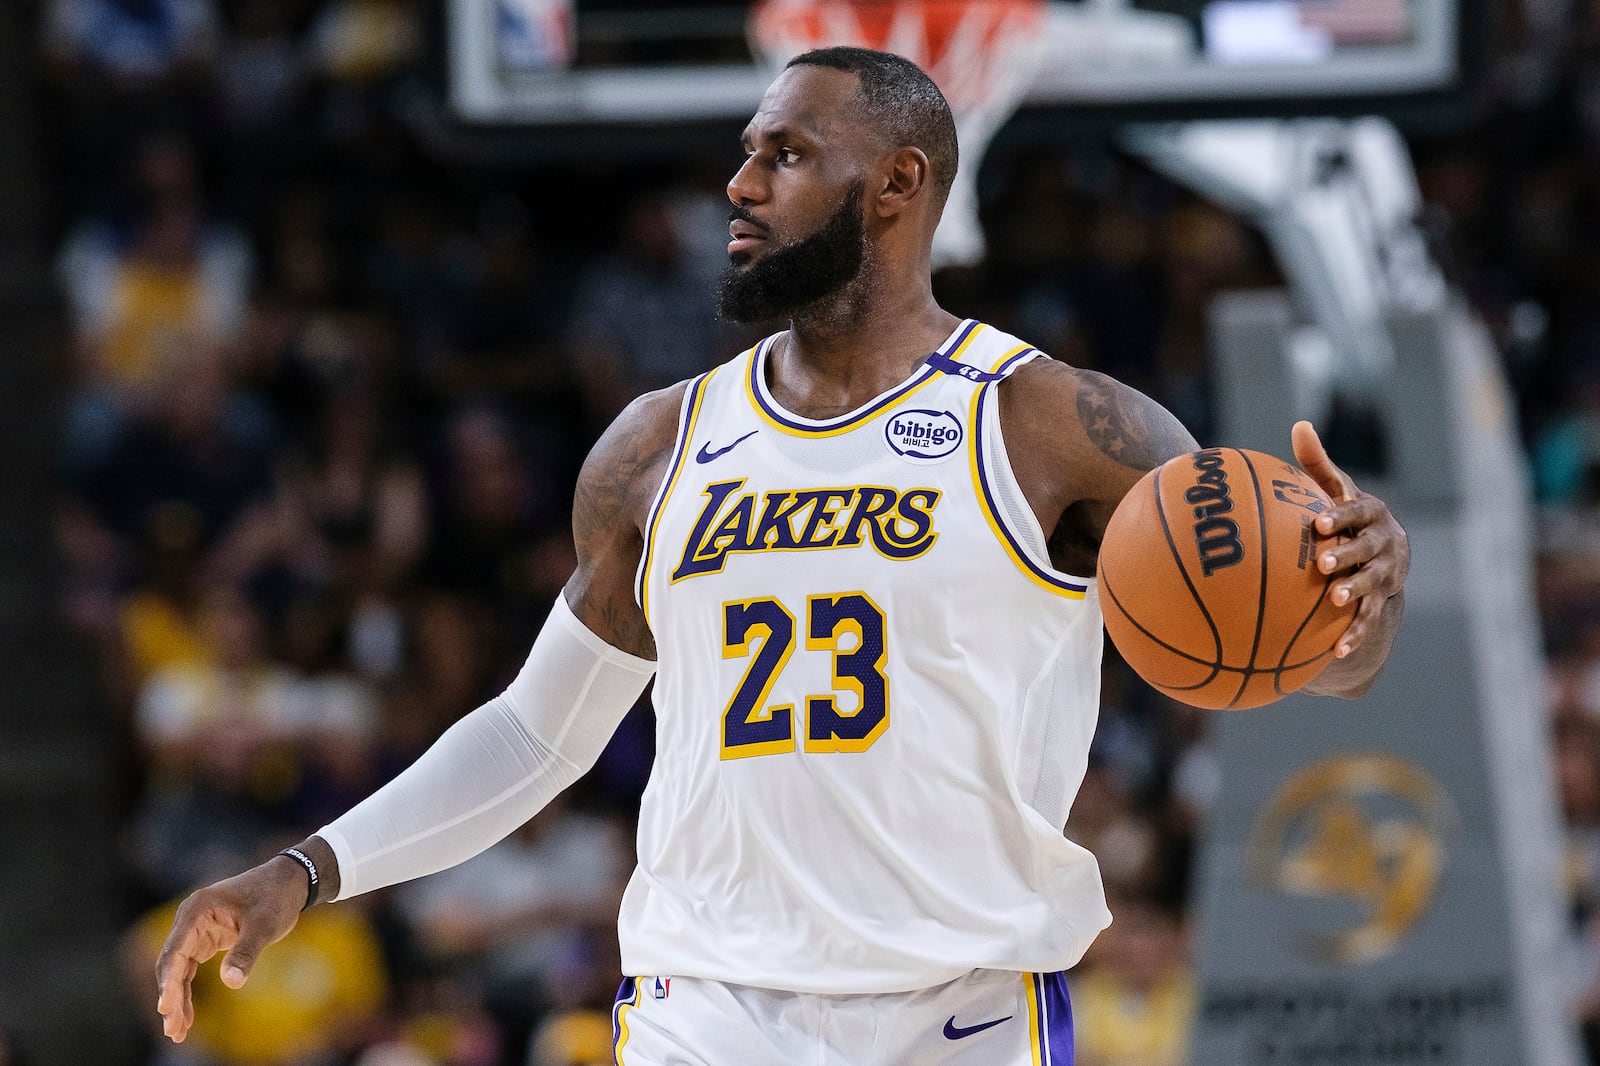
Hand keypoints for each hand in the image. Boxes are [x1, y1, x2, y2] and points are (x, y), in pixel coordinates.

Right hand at [154, 857, 305, 1042]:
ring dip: (177, 1000)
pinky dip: (187, 992)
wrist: (288, 881)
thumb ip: (246, 952)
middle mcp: (190, 919)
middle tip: (173, 1031)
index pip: (175, 951)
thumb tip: (231, 983)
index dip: (168, 982)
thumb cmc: (275, 897)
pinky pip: (189, 970)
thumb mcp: (264, 925)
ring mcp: (195, 930)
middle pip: (171, 964)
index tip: (166, 1008)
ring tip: (176, 1033)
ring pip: (178, 971)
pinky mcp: (205, 940)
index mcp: (197, 910)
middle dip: (170, 998)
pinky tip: (187, 1017)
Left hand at [1292, 420, 1409, 658]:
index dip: (1340, 517)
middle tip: (1324, 564)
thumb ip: (1317, 463)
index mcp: (1370, 512)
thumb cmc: (1346, 513)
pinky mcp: (1381, 600)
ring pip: (1371, 584)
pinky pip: (1368, 619)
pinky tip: (1336, 651)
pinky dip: (1354, 634)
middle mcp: (1383, 542)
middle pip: (1367, 549)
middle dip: (1348, 556)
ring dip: (1354, 592)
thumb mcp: (1335, 489)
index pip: (1356, 511)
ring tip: (1334, 599)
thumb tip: (1299, 425)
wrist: (1385, 549)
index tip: (1318, 523)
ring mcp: (1385, 573)